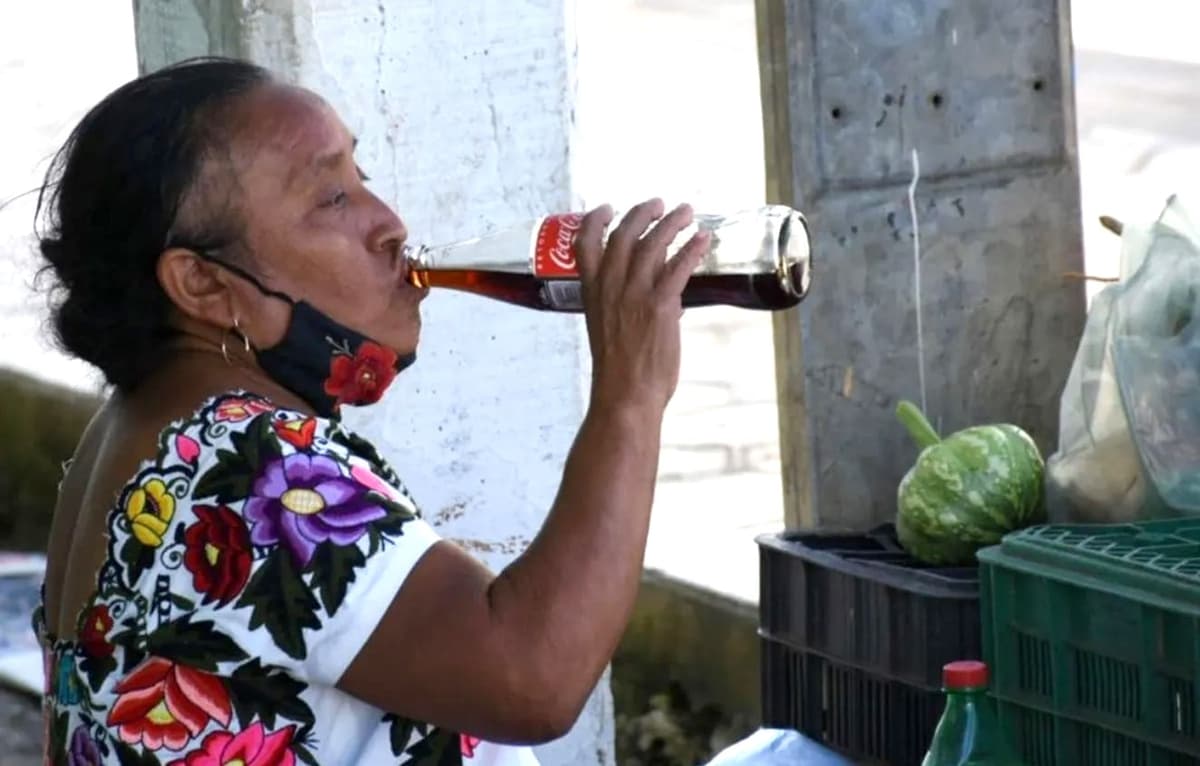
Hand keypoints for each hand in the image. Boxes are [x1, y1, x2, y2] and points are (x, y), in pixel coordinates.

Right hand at [573, 198, 710, 414]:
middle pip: (623, 234)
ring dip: (672, 222)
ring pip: (653, 243)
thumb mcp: (611, 331)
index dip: (595, 221)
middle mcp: (610, 287)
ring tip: (686, 212)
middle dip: (642, 213)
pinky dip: (693, 248)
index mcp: (592, 292)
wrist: (624, 395)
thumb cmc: (619, 372)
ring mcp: (634, 294)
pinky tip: (704, 239)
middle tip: (658, 204)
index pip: (584, 244)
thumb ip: (634, 306)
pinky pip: (679, 266)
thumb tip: (672, 297)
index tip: (606, 208)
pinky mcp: (659, 305)